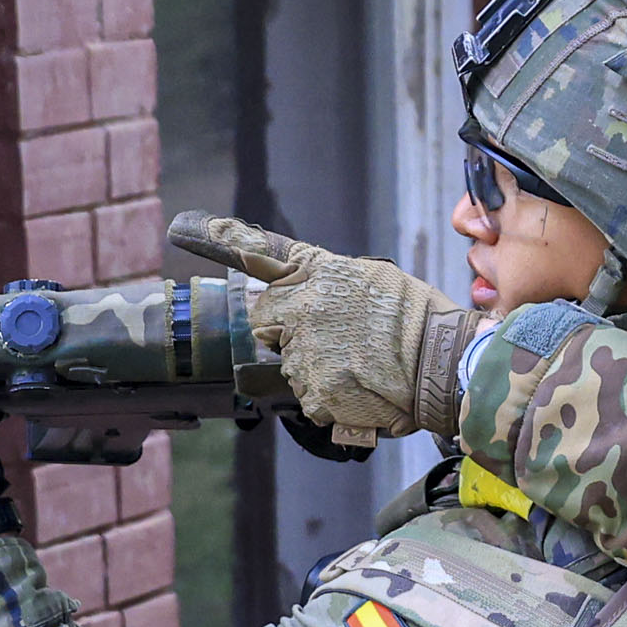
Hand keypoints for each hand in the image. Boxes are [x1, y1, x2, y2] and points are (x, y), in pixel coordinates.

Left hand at [168, 213, 470, 442]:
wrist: (444, 362)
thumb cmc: (420, 319)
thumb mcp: (377, 278)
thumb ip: (333, 281)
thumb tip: (313, 291)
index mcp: (319, 273)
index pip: (261, 253)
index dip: (222, 239)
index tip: (182, 226)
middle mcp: (304, 308)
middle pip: (267, 321)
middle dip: (288, 332)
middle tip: (335, 340)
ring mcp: (306, 352)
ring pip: (290, 365)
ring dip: (317, 369)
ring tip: (360, 366)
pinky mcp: (314, 390)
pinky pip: (309, 399)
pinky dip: (331, 400)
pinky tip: (360, 388)